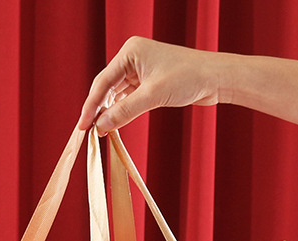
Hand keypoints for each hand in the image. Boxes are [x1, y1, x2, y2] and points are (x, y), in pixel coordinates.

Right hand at [78, 37, 225, 133]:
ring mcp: (141, 69)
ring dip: (110, 112)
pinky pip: (128, 97)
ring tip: (101, 131)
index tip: (82, 126)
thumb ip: (124, 112)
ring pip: (117, 94)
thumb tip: (101, 127)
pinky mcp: (149, 81)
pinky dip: (122, 110)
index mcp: (130, 51)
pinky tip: (115, 123)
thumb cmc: (188, 78)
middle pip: (107, 87)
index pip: (103, 82)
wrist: (215, 78)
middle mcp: (133, 57)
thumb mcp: (152, 96)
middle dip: (98, 110)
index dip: (90, 106)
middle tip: (89, 132)